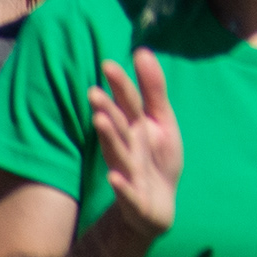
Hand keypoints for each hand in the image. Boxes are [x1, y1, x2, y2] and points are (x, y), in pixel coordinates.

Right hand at [88, 51, 182, 239]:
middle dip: (107, 110)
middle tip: (94, 92)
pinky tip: (114, 178)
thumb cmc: (157, 158)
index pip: (128, 104)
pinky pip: (128, 193)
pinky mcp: (135, 200)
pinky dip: (123, 186)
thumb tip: (141, 51)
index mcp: (135, 129)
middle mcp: (128, 148)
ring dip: (109, 138)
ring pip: (118, 154)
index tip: (108, 63)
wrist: (157, 205)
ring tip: (100, 120)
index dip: (120, 86)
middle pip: (118, 127)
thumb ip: (153, 89)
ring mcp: (129, 174)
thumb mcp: (162, 121)